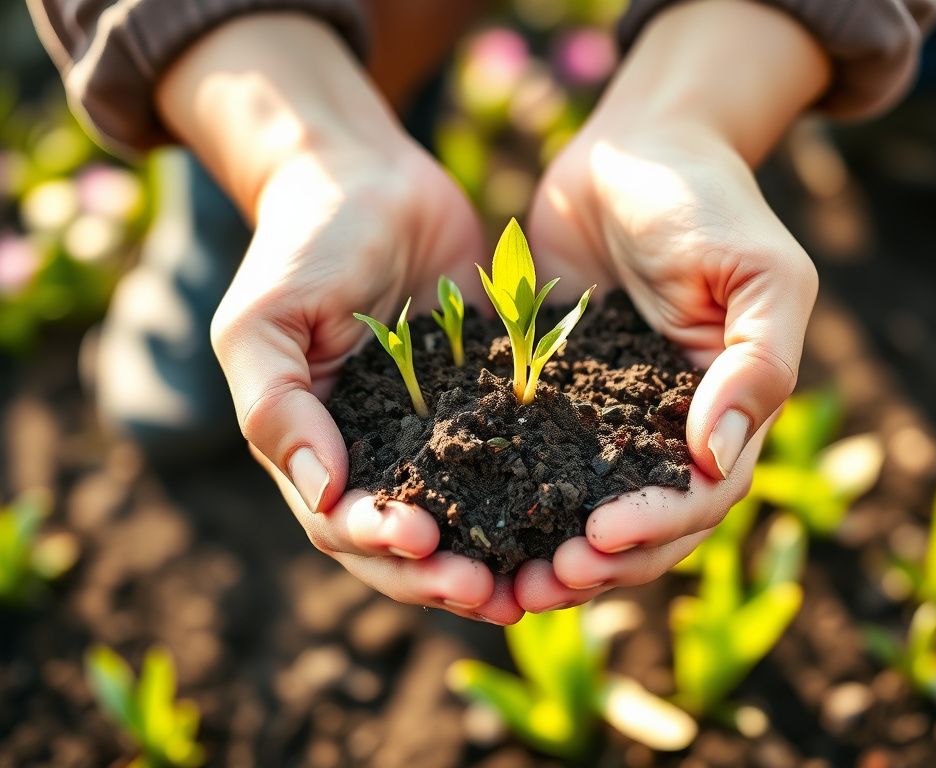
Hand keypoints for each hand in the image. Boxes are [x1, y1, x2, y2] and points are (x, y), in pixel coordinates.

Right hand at [157, 14, 522, 623]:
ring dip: (495, 555)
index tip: (423, 542)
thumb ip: (275, 404)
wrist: (369, 176)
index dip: (381, 545)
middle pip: (408, 541)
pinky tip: (574, 514)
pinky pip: (512, 458)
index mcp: (316, 447)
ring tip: (539, 580)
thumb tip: (322, 492)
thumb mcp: (265, 318)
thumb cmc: (304, 242)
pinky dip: (535, 496)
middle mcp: (375, 453)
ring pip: (466, 515)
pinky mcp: (485, 401)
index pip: (343, 522)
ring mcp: (434, 432)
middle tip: (494, 592)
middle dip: (444, 574)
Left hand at [516, 0, 827, 610]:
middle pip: (642, 525)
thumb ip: (756, 366)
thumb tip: (717, 459)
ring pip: (582, 507)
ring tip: (502, 585)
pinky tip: (468, 521)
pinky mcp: (552, 394)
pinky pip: (531, 459)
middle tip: (540, 584)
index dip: (657, 530)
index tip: (600, 537)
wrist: (632, 148)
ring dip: (548, 552)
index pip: (701, 498)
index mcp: (726, 412)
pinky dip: (509, 499)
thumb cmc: (706, 199)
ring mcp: (606, 416)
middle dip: (598, 563)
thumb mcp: (758, 273)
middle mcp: (667, 427)